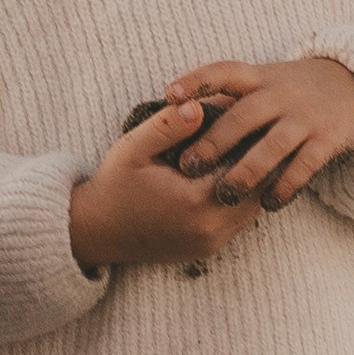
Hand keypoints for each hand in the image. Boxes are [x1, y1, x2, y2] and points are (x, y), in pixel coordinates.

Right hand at [66, 94, 263, 273]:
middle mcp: (209, 228)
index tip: (251, 119)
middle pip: (257, 189)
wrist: (96, 232)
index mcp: (195, 201)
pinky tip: (229, 176)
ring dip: (250, 182)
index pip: (245, 164)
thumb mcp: (133, 148)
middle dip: (256, 161)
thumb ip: (167, 125)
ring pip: (253, 207)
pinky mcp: (208, 249)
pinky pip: (238, 221)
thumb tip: (198, 105)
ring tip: (247, 153)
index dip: (251, 139)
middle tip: (256, 133)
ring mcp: (210, 243)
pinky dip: (239, 199)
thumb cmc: (115, 185)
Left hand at [167, 56, 353, 212]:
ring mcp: (304, 118)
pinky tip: (267, 204)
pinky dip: (284, 186)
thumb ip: (226, 100)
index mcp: (258, 78)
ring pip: (272, 146)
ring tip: (224, 194)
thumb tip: (176, 119)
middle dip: (214, 142)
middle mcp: (280, 94)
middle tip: (187, 167)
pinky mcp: (326, 140)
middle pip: (244, 116)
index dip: (197, 81)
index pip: (224, 72)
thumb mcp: (261, 83)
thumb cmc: (288, 93)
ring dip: (246, 172)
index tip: (170, 94)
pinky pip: (303, 167)